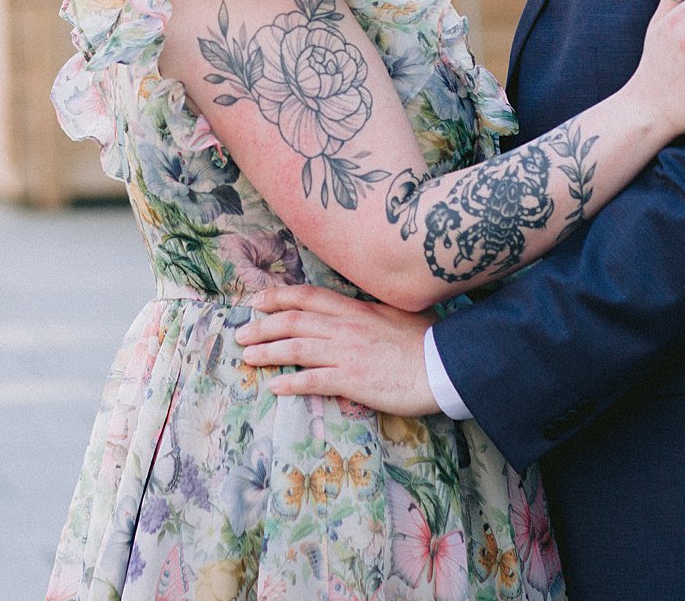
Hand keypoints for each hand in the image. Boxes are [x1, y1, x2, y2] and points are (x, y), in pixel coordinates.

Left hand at [237, 286, 441, 416]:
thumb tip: (367, 306)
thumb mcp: (399, 311)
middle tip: (241, 334)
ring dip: (266, 352)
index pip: (307, 297)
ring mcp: (346, 353)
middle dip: (262, 326)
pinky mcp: (351, 380)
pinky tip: (275, 388)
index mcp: (354, 308)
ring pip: (295, 349)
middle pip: (292, 321)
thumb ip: (375, 308)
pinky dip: (290, 384)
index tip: (257, 301)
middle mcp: (344, 327)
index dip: (278, 297)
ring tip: (247, 357)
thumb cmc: (429, 339)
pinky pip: (312, 381)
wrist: (443, 365)